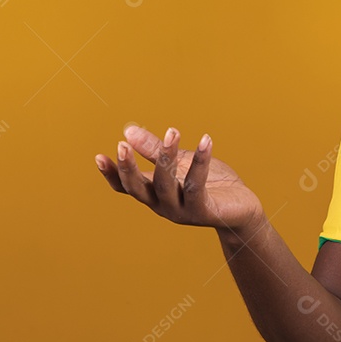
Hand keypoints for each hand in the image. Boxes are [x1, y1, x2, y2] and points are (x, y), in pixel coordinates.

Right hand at [95, 125, 262, 234]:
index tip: (99, 156)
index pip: (127, 188)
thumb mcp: (181, 162)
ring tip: (171, 132)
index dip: (112, 174)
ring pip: (166, 185)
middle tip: (122, 145)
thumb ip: (154, 150)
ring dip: (167, 158)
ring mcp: (182, 210)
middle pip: (140, 189)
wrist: (242, 209)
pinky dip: (201, 162)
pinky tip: (205, 140)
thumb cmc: (211, 184)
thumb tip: (128, 130)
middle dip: (129, 168)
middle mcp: (163, 205)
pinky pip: (197, 186)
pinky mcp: (203, 211)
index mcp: (155, 194)